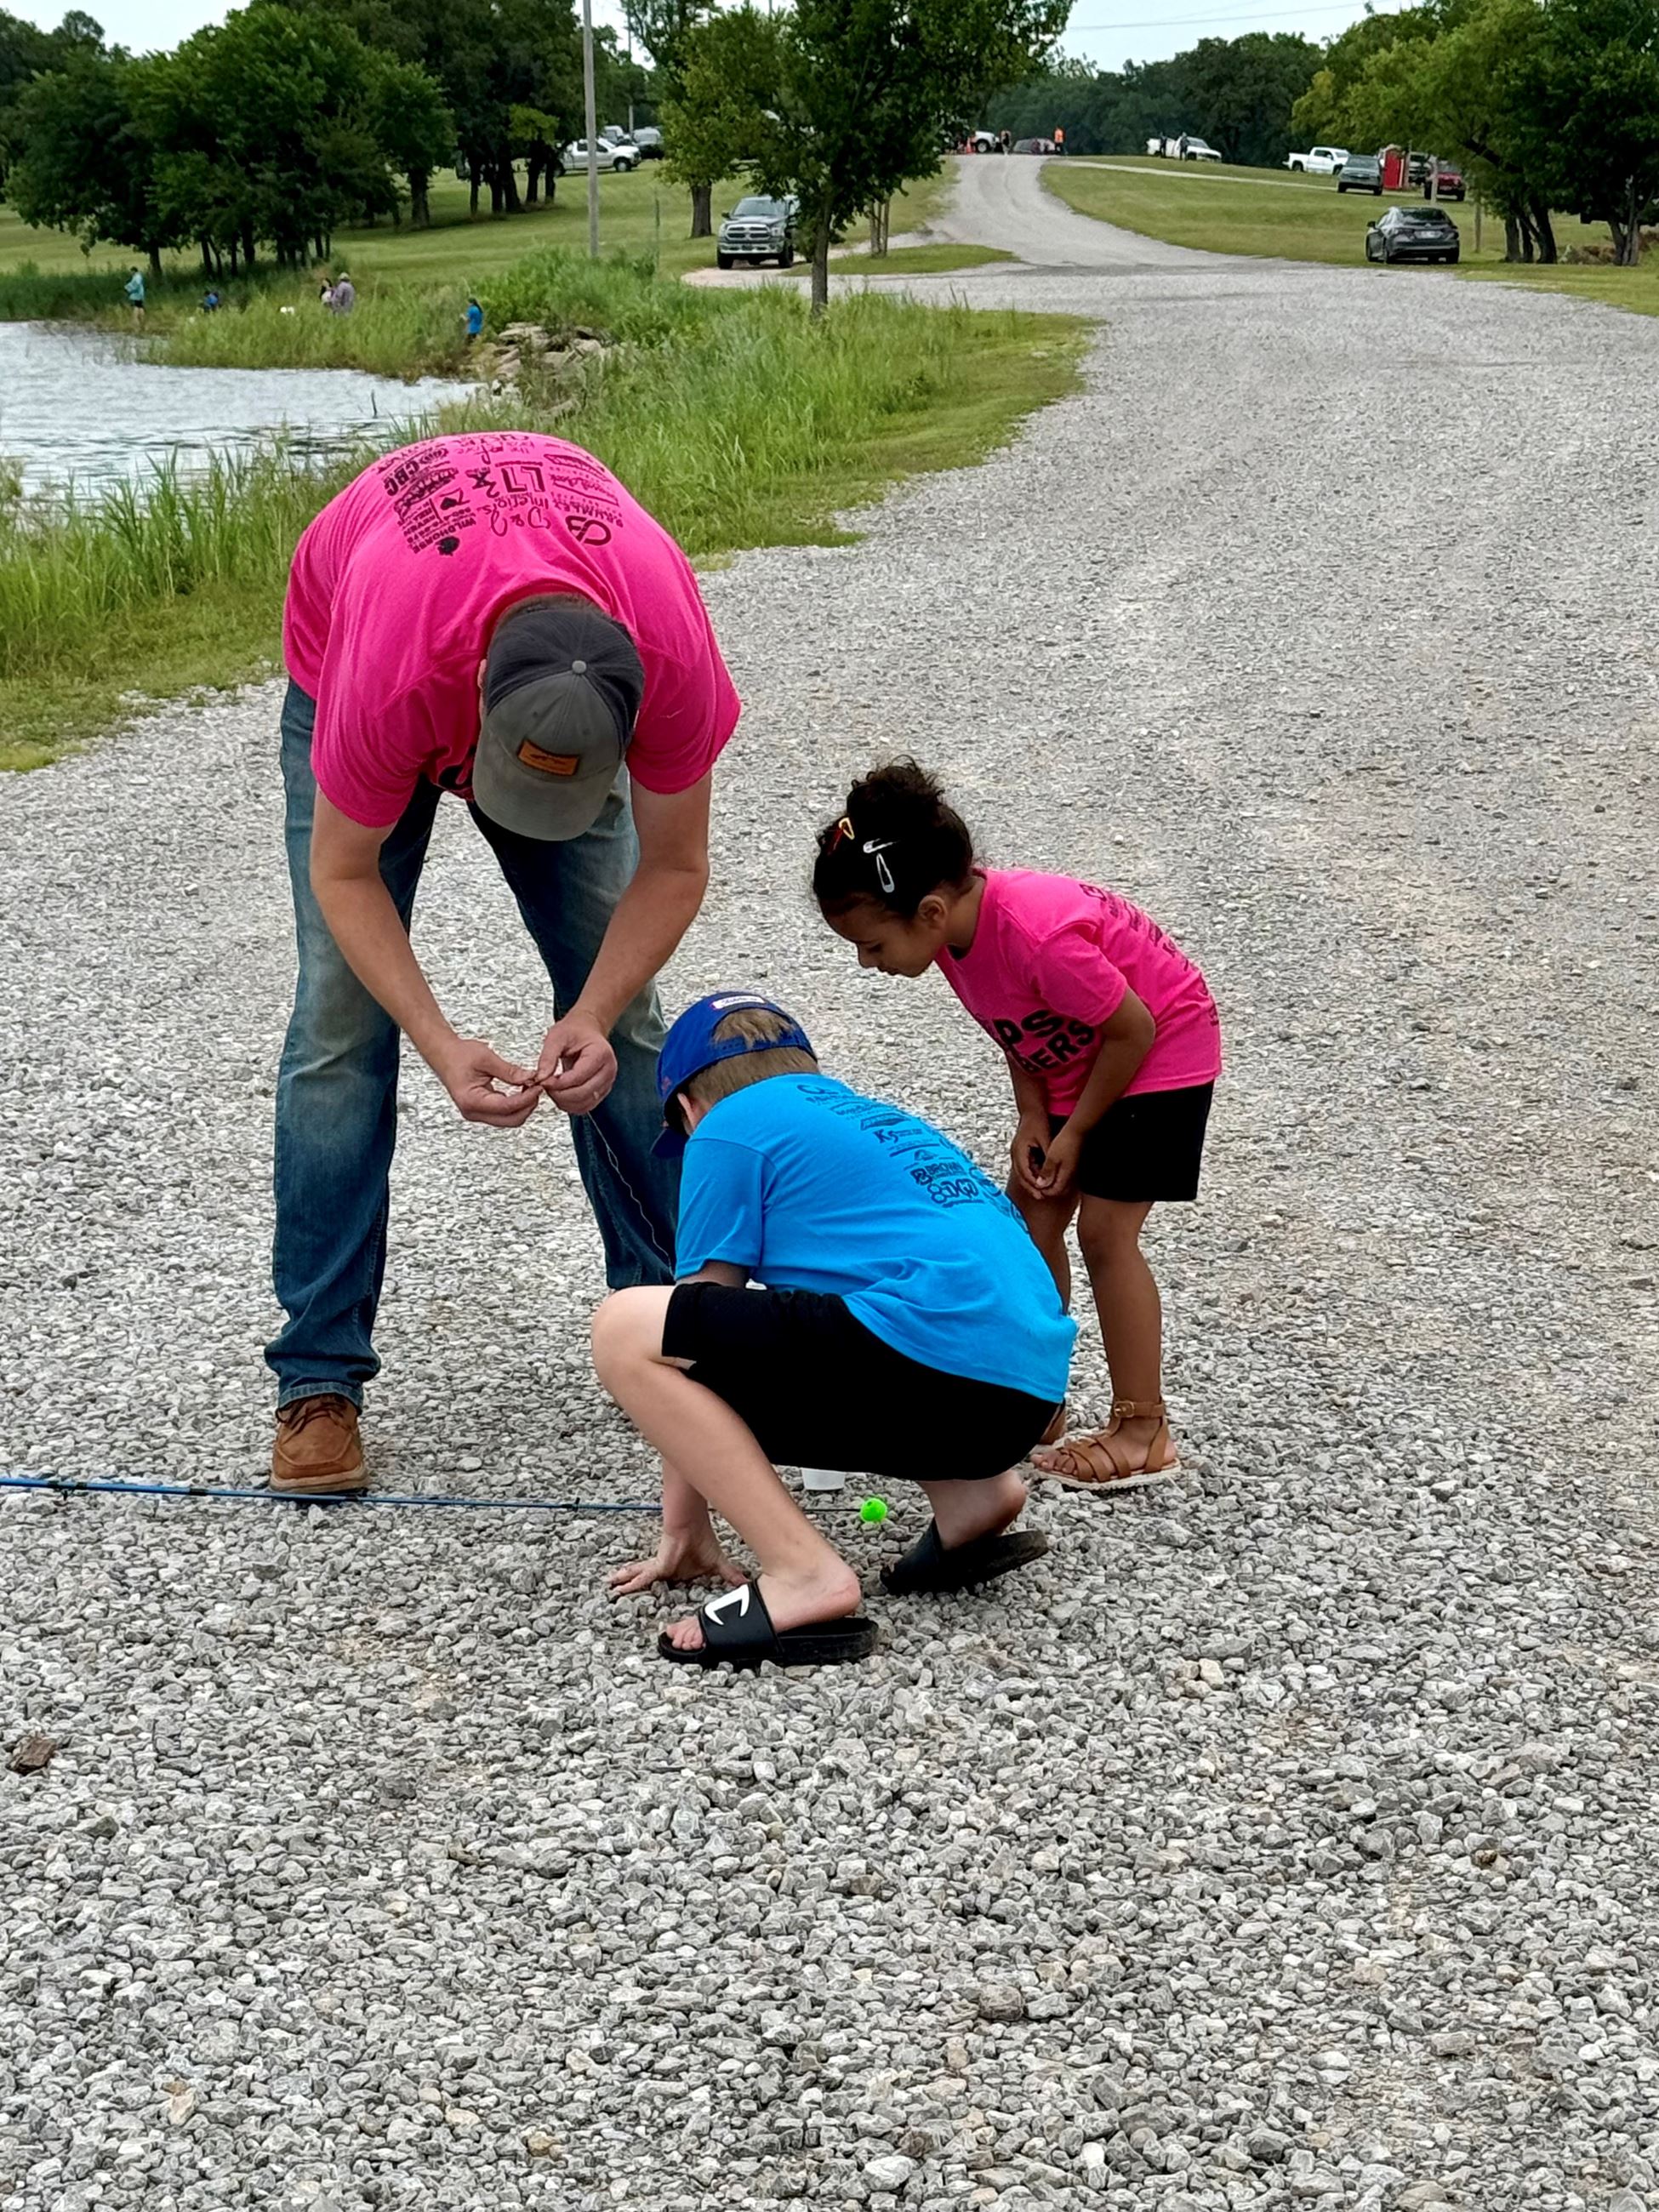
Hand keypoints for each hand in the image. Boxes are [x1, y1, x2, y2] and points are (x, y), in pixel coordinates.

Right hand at [434, 1035, 542, 1127]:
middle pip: (510, 1120)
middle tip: (538, 1088)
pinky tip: (522, 1090)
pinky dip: (516, 1104)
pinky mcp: (481, 1110)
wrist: (444, 1054)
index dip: (527, 1098)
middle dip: (527, 1105)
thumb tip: (530, 1079)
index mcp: (472, 1101)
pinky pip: (503, 1113)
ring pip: (509, 1119)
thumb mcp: (487, 1058)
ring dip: (523, 1106)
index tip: (539, 1087)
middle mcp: (473, 1112)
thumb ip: (510, 1071)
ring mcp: (477, 1113)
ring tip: (531, 1087)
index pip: (507, 1107)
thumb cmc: (459, 1055)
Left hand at [537, 1010, 617, 1116]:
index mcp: (600, 1054)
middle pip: (583, 1093)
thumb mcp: (556, 1036)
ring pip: (584, 1104)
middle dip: (560, 1094)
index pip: (578, 1077)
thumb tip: (541, 1078)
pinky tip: (561, 1094)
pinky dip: (571, 1105)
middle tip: (546, 1086)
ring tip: (552, 1089)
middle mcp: (608, 1070)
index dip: (558, 1083)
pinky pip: (586, 1106)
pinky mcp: (601, 1091)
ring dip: (564, 1102)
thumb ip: (547, 1057)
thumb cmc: (575, 1031)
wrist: (587, 1030)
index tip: (544, 1080)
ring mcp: (606, 1083)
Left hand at [607, 1529, 745, 1596]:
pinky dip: (630, 1584)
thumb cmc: (702, 1540)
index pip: (663, 1581)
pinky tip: (618, 1589)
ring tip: (610, 1586)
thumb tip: (747, 1582)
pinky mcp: (657, 1567)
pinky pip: (641, 1578)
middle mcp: (664, 1570)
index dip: (656, 1587)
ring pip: (638, 1577)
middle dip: (631, 1583)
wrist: (692, 1526)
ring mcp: (658, 1568)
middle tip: (616, 1590)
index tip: (649, 1595)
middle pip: (645, 1579)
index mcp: (677, 1570)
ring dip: (624, 1582)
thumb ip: (730, 1575)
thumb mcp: (717, 1564)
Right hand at [1011, 1114, 1053, 1202]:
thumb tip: (1050, 1172)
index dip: (1033, 1184)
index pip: (1025, 1173)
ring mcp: (1016, 1153)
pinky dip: (1031, 1175)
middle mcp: (1015, 1154)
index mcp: (1019, 1151)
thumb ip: (1047, 1157)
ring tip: (1040, 1192)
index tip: (1042, 1192)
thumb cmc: (1038, 1123)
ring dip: (1030, 1183)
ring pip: (1022, 1173)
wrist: (1031, 1110)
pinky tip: (1040, 1180)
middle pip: (1021, 1175)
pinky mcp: (1020, 1152)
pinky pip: (1024, 1167)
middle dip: (1030, 1187)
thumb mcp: (1045, 1139)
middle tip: (1040, 1197)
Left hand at [1035, 1123, 1083, 1199]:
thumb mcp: (1052, 1157)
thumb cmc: (1065, 1142)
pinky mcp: (1070, 1164)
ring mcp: (1070, 1170)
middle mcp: (1069, 1175)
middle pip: (1057, 1189)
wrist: (1077, 1131)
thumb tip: (1040, 1185)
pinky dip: (1052, 1175)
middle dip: (1046, 1189)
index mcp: (1065, 1175)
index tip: (1034, 1186)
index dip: (1043, 1191)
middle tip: (1034, 1184)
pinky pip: (1060, 1175)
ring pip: (1058, 1182)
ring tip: (1037, 1177)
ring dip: (1049, 1182)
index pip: (1054, 1191)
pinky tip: (1045, 1169)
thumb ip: (1047, 1172)